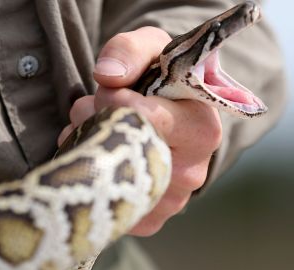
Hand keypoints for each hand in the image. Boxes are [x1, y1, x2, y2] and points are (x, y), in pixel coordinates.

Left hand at [58, 27, 221, 235]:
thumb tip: (107, 76)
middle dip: (96, 123)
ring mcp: (172, 200)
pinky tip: (103, 158)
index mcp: (203, 129)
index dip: (113, 100)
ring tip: (99, 130)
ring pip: (110, 178)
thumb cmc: (163, 80)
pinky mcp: (150, 219)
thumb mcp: (152, 49)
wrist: (172, 113)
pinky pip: (107, 201)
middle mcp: (193, 172)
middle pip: (123, 151)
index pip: (146, 118)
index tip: (109, 90)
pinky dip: (94, 176)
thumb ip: (130, 51)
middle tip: (95, 109)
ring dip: (91, 148)